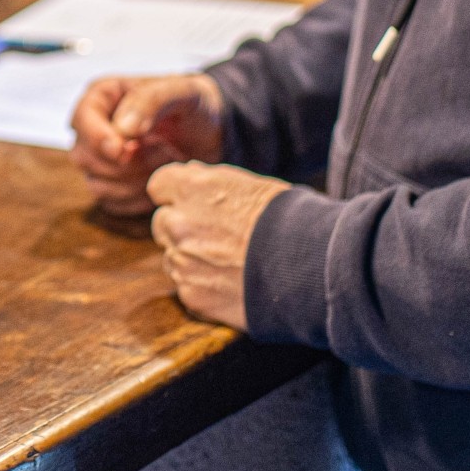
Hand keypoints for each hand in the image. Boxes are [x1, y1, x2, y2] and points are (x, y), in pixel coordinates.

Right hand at [69, 73, 225, 215]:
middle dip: (126, 163)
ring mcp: (100, 160)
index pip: (81, 120)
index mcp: (102, 97)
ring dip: (135, 182)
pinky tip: (161, 182)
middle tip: (164, 151)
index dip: (98, 139)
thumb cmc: (194, 105)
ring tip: (166, 163)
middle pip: (85, 157)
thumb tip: (123, 129)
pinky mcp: (113, 186)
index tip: (125, 150)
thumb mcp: (181, 92)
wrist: (212, 134)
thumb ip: (150, 101)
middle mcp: (94, 129)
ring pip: (97, 184)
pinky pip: (112, 204)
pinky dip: (138, 199)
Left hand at [148, 163, 287, 330]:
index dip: (175, 194)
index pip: (159, 185)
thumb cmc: (290, 221)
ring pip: (172, 257)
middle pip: (162, 222)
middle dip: (181, 227)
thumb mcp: (252, 185)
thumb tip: (191, 176)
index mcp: (194, 188)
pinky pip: (185, 287)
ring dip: (190, 258)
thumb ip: (213, 182)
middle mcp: (180, 222)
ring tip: (228, 263)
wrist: (310, 269)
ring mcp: (183, 260)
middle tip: (214, 236)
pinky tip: (230, 284)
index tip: (190, 201)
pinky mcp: (192, 295)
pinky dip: (202, 286)